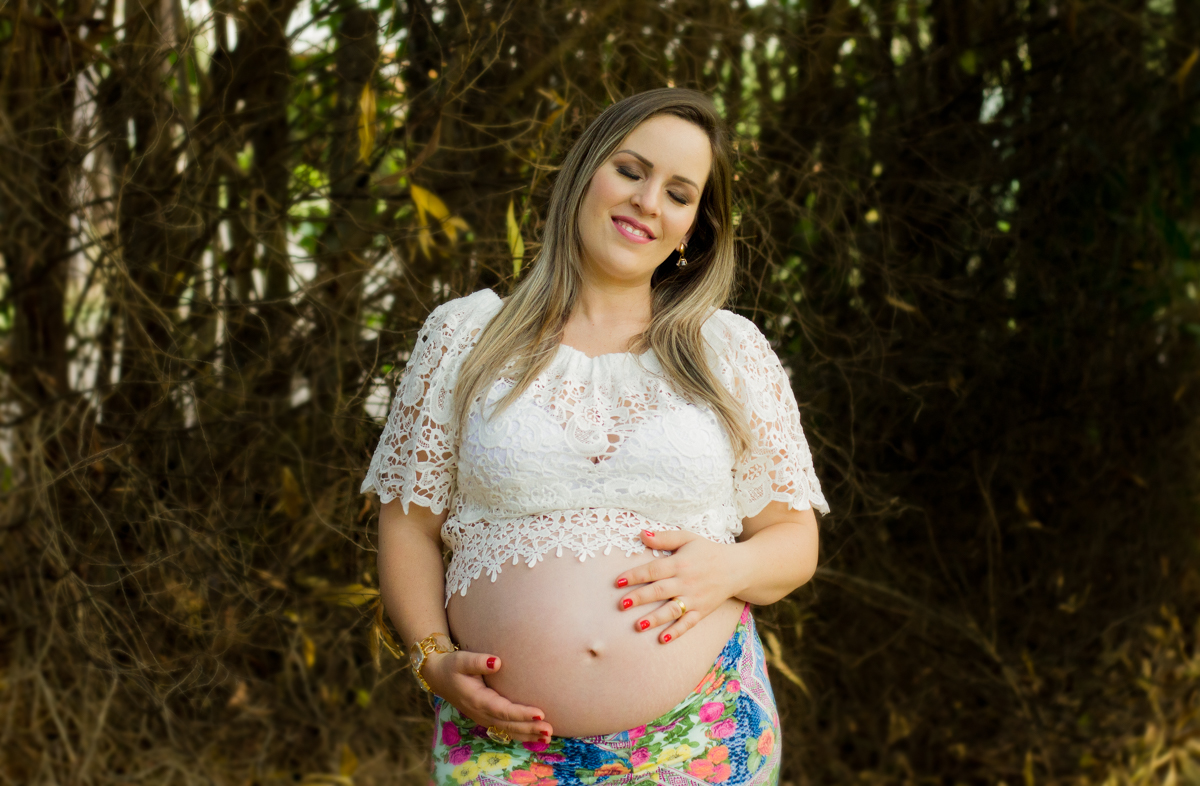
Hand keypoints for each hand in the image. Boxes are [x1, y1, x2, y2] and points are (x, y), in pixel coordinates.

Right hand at [422, 650, 553, 742]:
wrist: (439, 676)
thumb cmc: (452, 666)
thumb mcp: (462, 660)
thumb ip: (478, 661)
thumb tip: (497, 662)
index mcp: (478, 700)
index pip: (503, 710)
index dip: (521, 713)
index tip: (540, 713)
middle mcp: (481, 713)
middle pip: (508, 725)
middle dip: (529, 728)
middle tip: (549, 730)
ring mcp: (484, 718)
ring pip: (508, 731)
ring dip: (528, 735)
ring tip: (548, 737)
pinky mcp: (487, 718)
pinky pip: (506, 730)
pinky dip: (521, 735)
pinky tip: (536, 737)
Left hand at [613, 528, 743, 643]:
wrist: (737, 568)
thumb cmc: (708, 551)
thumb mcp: (687, 538)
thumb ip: (664, 537)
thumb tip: (641, 534)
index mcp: (680, 563)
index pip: (654, 570)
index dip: (635, 575)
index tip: (618, 581)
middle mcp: (686, 582)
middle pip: (659, 591)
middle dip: (640, 598)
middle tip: (621, 604)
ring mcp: (695, 598)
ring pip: (672, 610)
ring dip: (655, 618)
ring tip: (638, 625)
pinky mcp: (702, 611)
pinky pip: (688, 623)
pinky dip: (676, 631)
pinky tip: (663, 638)